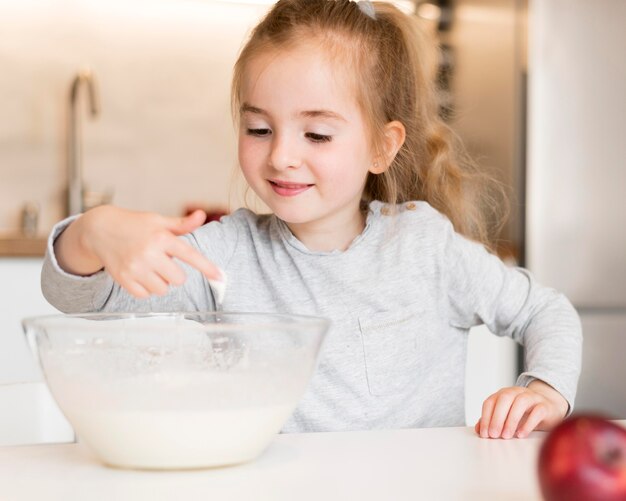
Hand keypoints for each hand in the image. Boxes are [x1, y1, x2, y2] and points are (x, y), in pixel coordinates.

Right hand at [55, 205, 221, 297]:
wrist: (99, 229)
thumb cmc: (134, 225)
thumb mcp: (158, 221)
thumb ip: (181, 224)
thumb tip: (202, 215)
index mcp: (161, 237)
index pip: (190, 255)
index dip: (207, 267)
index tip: (221, 277)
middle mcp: (148, 253)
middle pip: (178, 279)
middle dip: (175, 273)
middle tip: (163, 261)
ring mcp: (135, 268)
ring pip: (163, 289)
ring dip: (161, 282)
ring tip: (150, 267)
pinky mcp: (123, 279)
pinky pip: (146, 295)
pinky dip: (146, 288)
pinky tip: (140, 274)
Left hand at [474, 380, 568, 438]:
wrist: (549, 408)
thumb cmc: (525, 413)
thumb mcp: (507, 416)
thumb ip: (492, 421)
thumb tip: (479, 430)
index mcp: (504, 394)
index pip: (490, 402)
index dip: (486, 417)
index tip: (484, 434)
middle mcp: (517, 392)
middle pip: (504, 399)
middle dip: (497, 417)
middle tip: (494, 435)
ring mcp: (532, 397)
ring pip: (520, 402)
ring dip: (511, 419)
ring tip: (507, 436)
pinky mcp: (545, 406)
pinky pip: (537, 411)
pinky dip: (528, 423)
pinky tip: (521, 434)